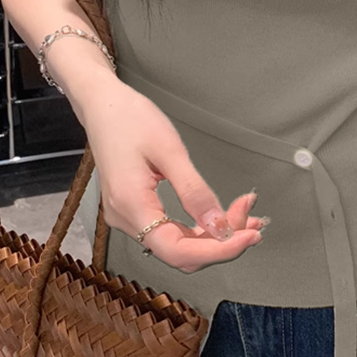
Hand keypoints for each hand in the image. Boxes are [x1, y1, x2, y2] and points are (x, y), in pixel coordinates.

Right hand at [79, 77, 265, 273]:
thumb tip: (220, 227)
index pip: (178, 251)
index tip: (249, 238)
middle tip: (253, 219)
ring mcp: (129, 217)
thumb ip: (195, 191)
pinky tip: (221, 216)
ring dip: (213, 235)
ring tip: (244, 215)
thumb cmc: (131, 119)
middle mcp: (126, 220)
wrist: (103, 104)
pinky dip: (199, 227)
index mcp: (131, 207)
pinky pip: (170, 230)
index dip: (217, 251)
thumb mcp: (169, 150)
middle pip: (180, 252)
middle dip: (221, 241)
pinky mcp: (135, 209)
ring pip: (178, 243)